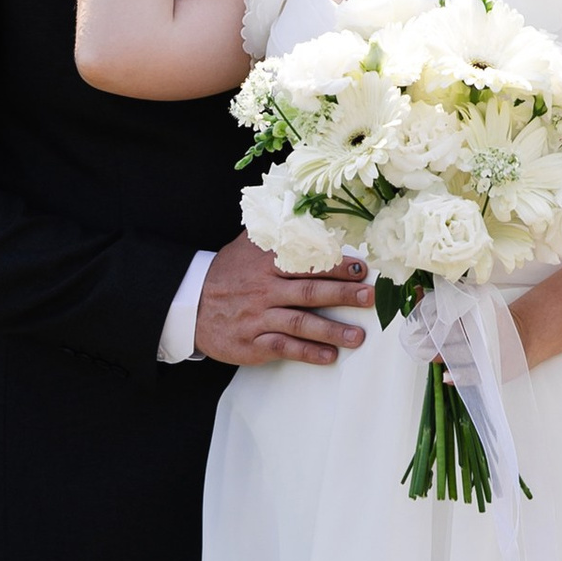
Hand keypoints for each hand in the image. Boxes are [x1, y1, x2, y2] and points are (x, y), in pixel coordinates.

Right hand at [191, 233, 369, 368]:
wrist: (192, 305)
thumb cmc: (228, 273)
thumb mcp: (247, 244)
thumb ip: (275, 229)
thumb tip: (300, 204)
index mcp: (267, 263)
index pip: (307, 262)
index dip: (336, 265)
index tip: (362, 268)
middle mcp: (266, 290)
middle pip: (309, 291)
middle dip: (342, 295)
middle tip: (369, 298)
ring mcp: (259, 318)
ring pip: (300, 323)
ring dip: (331, 330)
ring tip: (358, 336)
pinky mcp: (252, 343)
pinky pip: (283, 348)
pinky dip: (307, 353)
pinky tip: (328, 357)